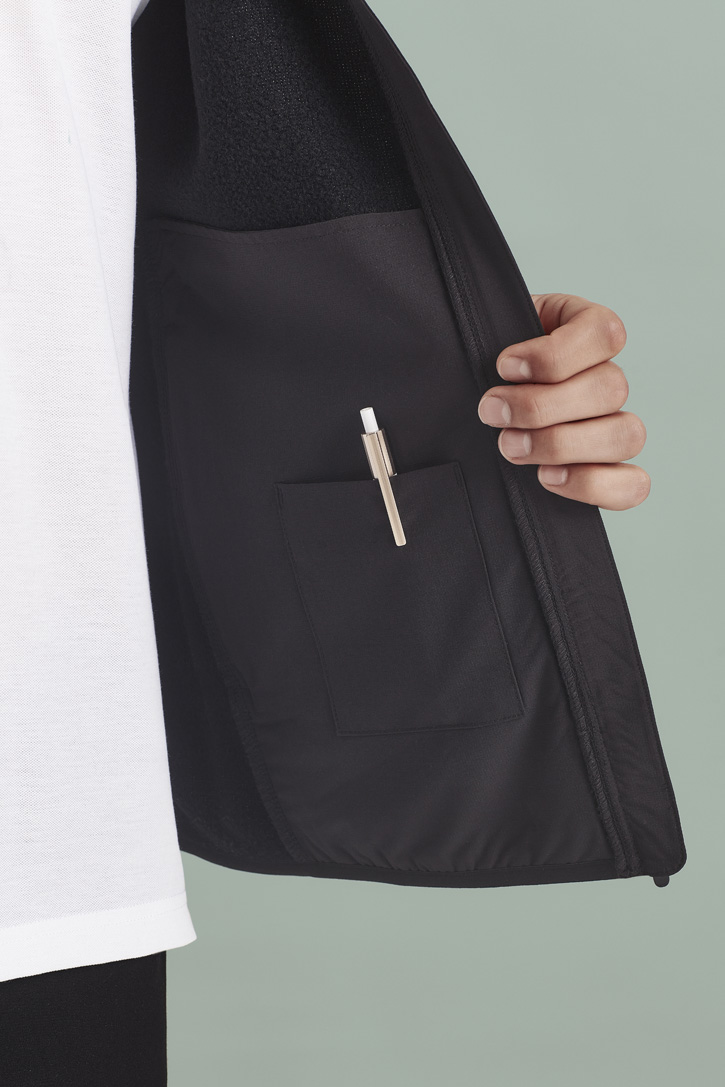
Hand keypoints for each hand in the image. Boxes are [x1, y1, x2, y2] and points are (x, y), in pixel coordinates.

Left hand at [477, 294, 649, 509]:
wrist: (465, 403)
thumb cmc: (478, 369)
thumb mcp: (484, 340)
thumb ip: (490, 340)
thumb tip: (497, 366)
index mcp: (583, 330)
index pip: (605, 333)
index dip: (555, 355)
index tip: (504, 367)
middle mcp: (605, 376)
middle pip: (611, 389)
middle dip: (542, 406)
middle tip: (493, 414)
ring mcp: (611, 424)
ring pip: (625, 435)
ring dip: (563, 445)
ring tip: (512, 448)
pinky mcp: (608, 470)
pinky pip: (632, 485)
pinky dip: (593, 485)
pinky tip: (546, 477)